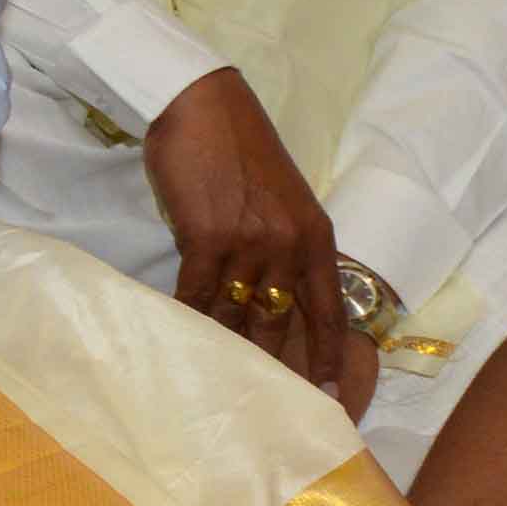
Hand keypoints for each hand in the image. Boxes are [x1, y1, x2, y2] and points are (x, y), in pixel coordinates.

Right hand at [138, 68, 365, 403]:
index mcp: (315, 235)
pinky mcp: (207, 239)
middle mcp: (289, 244)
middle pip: (280, 321)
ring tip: (213, 380)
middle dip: (270, 363)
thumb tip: (264, 291)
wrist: (202, 106)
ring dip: (223, 347)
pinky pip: (197, 295)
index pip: (328, 309)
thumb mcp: (280, 198)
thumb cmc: (238, 148)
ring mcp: (250, 243)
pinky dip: (187, 318)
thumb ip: (281, 243)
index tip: (328, 393)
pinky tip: (178, 338)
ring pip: (236, 313)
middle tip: (263, 400)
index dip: (328, 355)